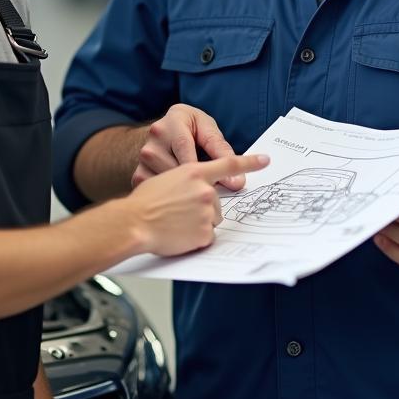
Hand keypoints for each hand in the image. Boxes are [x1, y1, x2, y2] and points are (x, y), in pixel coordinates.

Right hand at [128, 152, 269, 255]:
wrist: (133, 222)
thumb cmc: (144, 200)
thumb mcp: (166, 177)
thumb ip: (189, 178)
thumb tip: (205, 188)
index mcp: (194, 171)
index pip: (228, 163)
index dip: (249, 162)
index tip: (265, 160)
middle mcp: (204, 189)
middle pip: (216, 199)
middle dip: (202, 205)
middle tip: (178, 208)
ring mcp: (206, 211)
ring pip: (211, 217)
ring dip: (198, 221)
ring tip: (175, 221)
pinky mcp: (205, 233)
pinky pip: (205, 236)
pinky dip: (194, 237)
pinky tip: (177, 233)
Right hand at [132, 103, 246, 190]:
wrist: (161, 135)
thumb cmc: (189, 129)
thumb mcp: (207, 130)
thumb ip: (222, 151)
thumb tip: (236, 182)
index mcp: (173, 122)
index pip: (187, 147)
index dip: (204, 169)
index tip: (224, 184)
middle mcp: (154, 139)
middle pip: (179, 170)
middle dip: (198, 184)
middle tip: (211, 192)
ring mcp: (143, 159)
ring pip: (170, 186)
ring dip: (186, 194)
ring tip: (194, 191)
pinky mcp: (138, 176)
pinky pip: (160, 195)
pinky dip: (173, 200)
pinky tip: (179, 196)